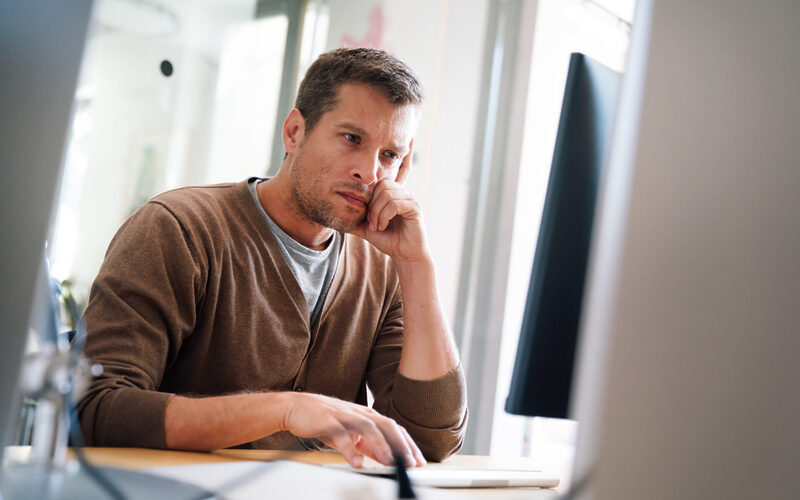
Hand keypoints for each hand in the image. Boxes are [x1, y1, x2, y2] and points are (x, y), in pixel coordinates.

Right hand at [280, 392, 425, 468]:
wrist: (297, 407)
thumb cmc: (326, 420)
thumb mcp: (352, 434)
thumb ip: (369, 445)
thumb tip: (388, 459)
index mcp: (368, 416)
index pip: (394, 429)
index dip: (408, 444)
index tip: (418, 461)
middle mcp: (360, 413)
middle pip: (387, 426)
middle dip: (401, 445)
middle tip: (410, 462)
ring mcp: (345, 416)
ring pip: (368, 428)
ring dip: (381, 446)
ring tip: (390, 462)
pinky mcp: (328, 421)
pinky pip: (341, 435)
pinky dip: (350, 449)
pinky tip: (356, 463)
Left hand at [351, 143, 430, 262]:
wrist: (405, 255)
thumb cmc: (389, 240)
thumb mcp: (368, 229)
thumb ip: (356, 220)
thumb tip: (336, 217)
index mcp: (393, 194)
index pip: (377, 183)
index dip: (368, 198)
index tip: (366, 217)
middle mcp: (403, 193)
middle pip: (382, 185)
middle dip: (372, 205)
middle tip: (371, 223)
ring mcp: (410, 199)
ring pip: (387, 194)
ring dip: (377, 212)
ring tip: (377, 226)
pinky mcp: (415, 207)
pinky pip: (395, 204)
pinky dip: (385, 216)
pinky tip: (383, 226)